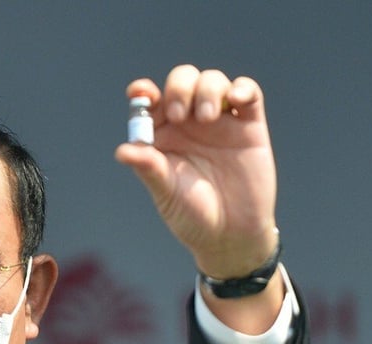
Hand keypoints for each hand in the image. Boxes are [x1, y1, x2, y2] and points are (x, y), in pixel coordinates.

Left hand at [114, 65, 278, 279]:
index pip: (150, 102)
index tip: (141, 93)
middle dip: (179, 88)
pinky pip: (248, 93)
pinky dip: (242, 88)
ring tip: (207, 117)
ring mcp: (220, 122)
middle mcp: (189, 123)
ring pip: (212, 81)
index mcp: (162, 135)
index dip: (143, 91)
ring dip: (207, 89)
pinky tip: (235, 99)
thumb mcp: (166, 192)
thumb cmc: (191, 213)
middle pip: (182, 81)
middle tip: (181, 116)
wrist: (230, 234)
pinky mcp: (249, 126)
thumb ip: (148, 168)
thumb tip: (122, 151)